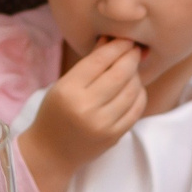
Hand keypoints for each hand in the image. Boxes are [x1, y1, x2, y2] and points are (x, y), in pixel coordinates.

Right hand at [17, 37, 147, 191]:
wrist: (52, 153)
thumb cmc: (55, 113)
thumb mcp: (63, 85)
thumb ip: (89, 63)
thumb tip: (111, 39)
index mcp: (68, 90)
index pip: (100, 60)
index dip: (117, 46)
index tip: (126, 39)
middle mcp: (86, 107)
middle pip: (120, 74)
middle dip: (131, 57)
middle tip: (134, 50)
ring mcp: (102, 124)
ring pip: (132, 90)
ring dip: (136, 75)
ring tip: (132, 69)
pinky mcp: (114, 136)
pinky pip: (136, 109)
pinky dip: (139, 94)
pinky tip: (135, 88)